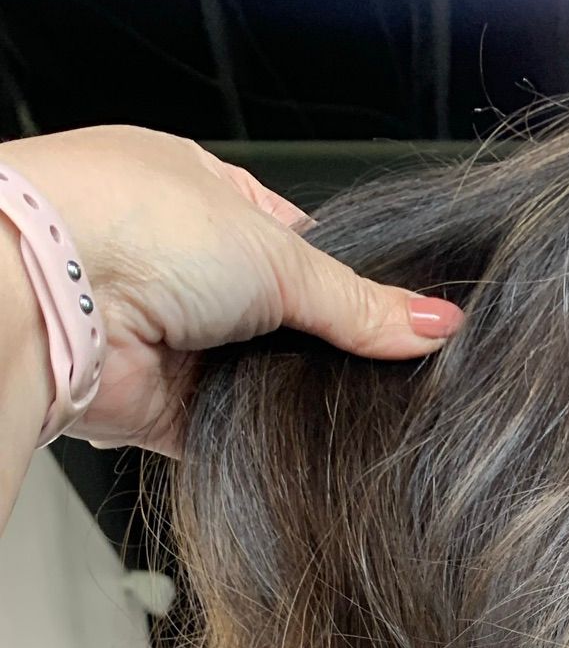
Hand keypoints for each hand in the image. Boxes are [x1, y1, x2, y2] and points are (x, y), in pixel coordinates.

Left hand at [0, 124, 462, 454]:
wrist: (52, 297)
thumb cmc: (136, 227)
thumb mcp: (278, 254)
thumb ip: (361, 305)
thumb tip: (438, 323)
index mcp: (203, 195)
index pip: (299, 245)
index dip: (349, 285)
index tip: (402, 322)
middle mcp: (181, 264)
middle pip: (284, 320)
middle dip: (327, 350)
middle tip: (395, 379)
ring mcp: (171, 337)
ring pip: (260, 379)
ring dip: (297, 398)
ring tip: (363, 416)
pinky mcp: (161, 407)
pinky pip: (231, 434)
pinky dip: (266, 443)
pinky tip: (314, 451)